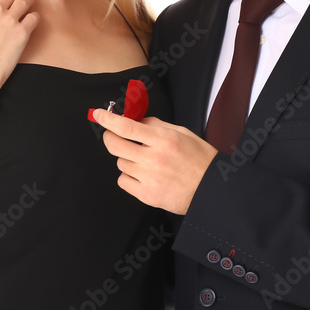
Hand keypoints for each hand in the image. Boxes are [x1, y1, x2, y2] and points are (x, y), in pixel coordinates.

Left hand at [92, 108, 217, 214]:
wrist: (211, 189)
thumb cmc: (200, 160)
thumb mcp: (182, 133)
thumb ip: (157, 125)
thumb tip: (136, 120)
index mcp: (164, 140)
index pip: (127, 127)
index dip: (109, 119)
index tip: (99, 114)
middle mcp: (154, 158)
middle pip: (115, 145)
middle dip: (109, 137)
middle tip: (113, 135)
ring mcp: (149, 178)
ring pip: (120, 163)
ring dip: (126, 158)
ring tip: (143, 160)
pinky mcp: (147, 195)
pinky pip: (123, 181)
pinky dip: (128, 176)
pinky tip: (141, 174)